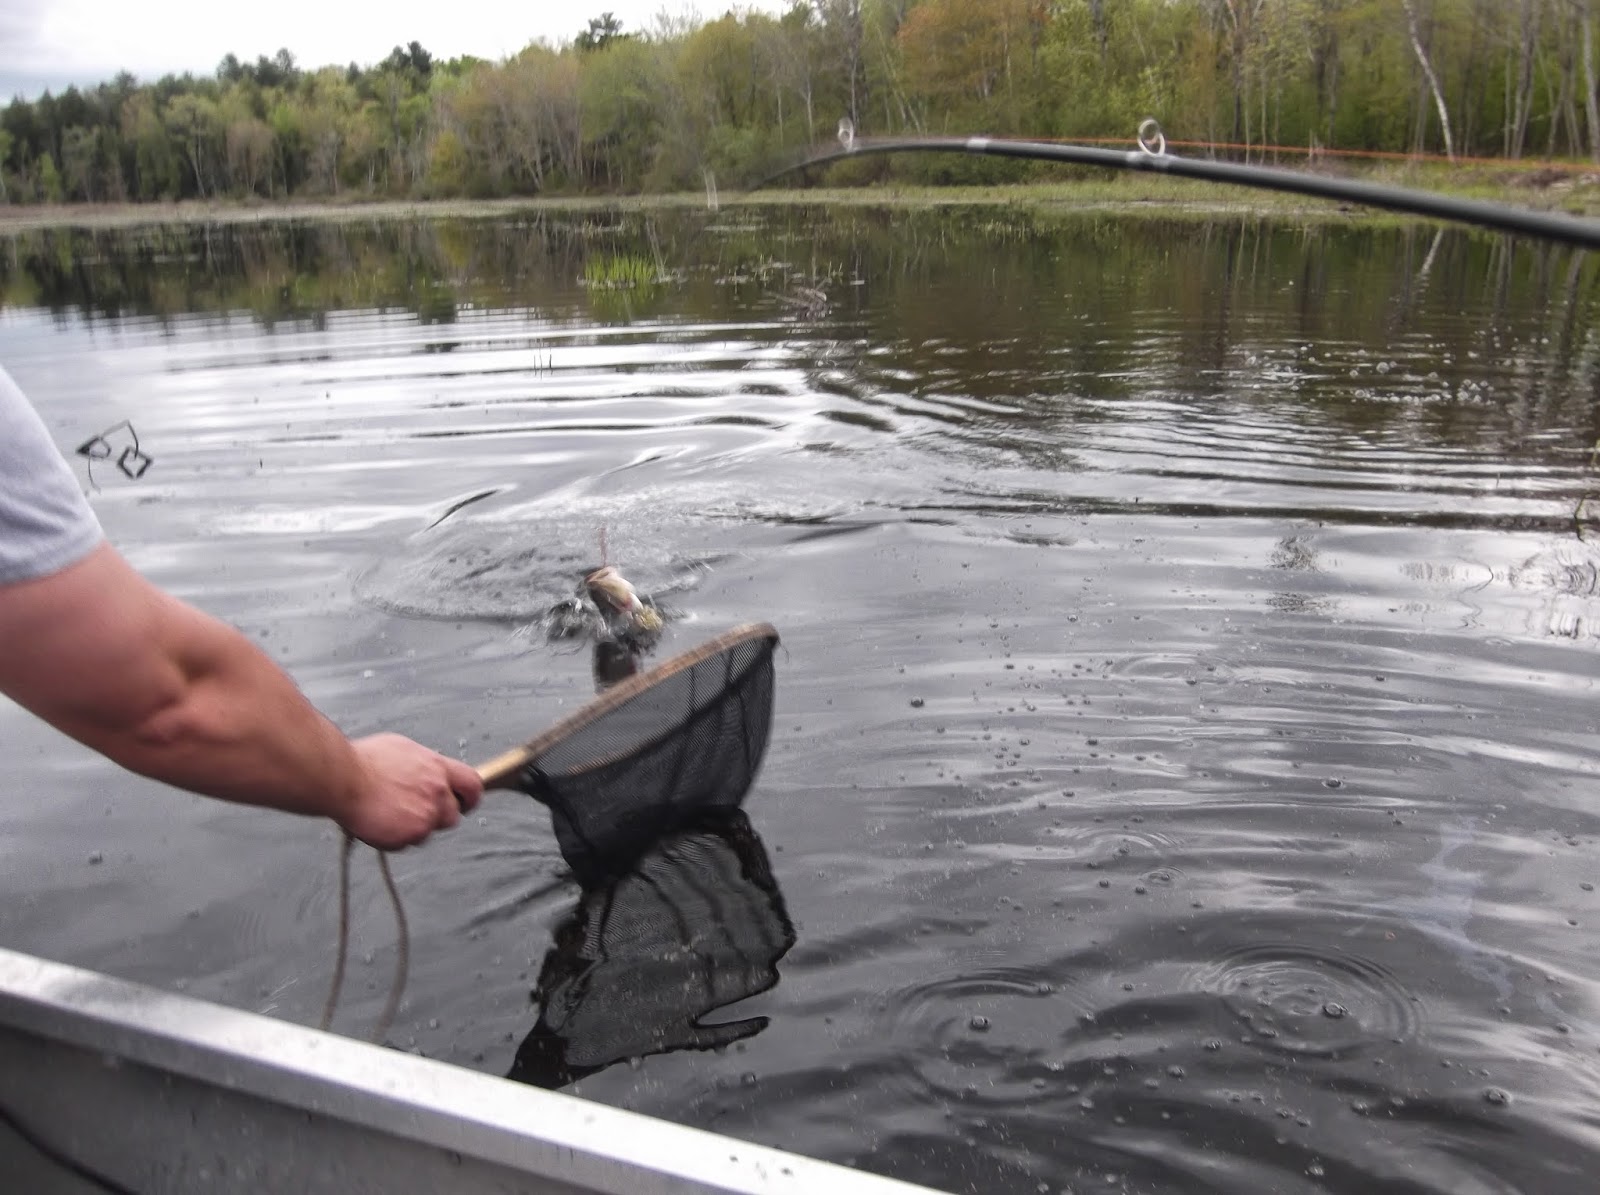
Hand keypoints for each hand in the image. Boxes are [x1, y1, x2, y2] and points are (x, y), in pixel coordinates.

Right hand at [337, 733, 484, 850]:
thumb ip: (423, 765)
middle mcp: (437, 791)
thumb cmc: (363, 761)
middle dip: (436, 817)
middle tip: (414, 813)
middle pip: (452, 815)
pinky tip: (379, 823)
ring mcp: (426, 814)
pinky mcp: (410, 834)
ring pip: (428, 831)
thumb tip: (427, 770)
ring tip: (389, 813)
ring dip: (413, 827)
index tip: (465, 803)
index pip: (472, 784)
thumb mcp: (402, 749)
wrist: (343, 779)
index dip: (470, 797)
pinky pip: (408, 843)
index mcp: (437, 767)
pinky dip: (395, 838)